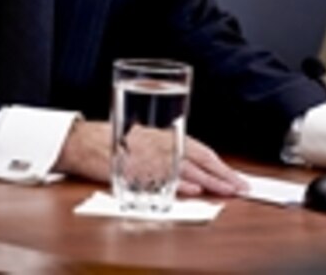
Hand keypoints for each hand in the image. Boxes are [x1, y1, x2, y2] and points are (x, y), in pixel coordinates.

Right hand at [53, 120, 247, 195]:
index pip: (202, 151)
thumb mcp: (148, 138)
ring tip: (225, 190)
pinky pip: (160, 178)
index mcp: (168, 136)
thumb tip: (196, 170)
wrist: (85, 140)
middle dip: (222, 175)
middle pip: (199, 160)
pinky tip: (191, 189)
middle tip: (240, 187)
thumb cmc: (118, 139)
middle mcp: (163, 144)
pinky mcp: (137, 169)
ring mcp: (150, 157)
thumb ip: (171, 150)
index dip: (221, 166)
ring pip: (185, 169)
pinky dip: (177, 184)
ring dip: (207, 181)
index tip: (237, 179)